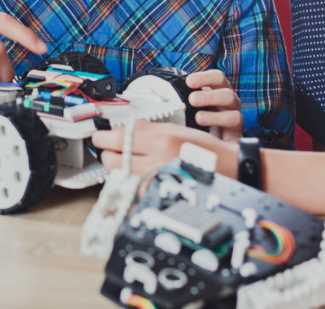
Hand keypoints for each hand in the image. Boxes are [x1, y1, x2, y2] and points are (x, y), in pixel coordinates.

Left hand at [92, 121, 235, 176]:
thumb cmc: (203, 149)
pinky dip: (129, 180)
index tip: (98, 136)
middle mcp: (158, 162)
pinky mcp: (160, 195)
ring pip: (120, 175)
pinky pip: (133, 187)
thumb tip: (122, 129)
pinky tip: (135, 174)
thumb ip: (147, 130)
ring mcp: (158, 181)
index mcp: (162, 140)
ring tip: (123, 160)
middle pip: (114, 159)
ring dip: (116, 167)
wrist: (226, 169)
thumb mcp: (175, 130)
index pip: (120, 138)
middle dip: (107, 153)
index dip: (103, 137)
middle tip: (109, 149)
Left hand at [186, 70, 242, 142]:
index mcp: (220, 90)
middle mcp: (230, 102)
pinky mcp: (236, 134)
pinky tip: (209, 134)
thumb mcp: (193, 105)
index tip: (189, 82)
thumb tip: (164, 94)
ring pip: (233, 113)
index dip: (205, 78)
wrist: (216, 141)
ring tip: (198, 118)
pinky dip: (222, 130)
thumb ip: (184, 98)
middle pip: (227, 94)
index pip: (218, 77)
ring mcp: (235, 117)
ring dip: (215, 115)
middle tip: (192, 99)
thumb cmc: (201, 117)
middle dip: (209, 96)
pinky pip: (234, 131)